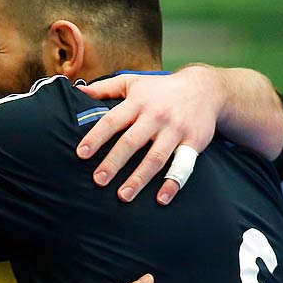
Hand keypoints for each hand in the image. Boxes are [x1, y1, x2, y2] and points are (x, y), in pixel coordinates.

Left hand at [75, 65, 223, 203]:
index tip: (81, 154)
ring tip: (123, 196)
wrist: (206, 88)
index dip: (96, 137)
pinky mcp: (194, 142)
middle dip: (114, 162)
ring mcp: (176, 130)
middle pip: (132, 141)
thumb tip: (76, 91)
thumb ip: (105, 88)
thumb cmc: (161, 89)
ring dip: (139, 178)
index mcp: (138, 102)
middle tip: (98, 181)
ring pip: (155, 157)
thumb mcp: (133, 82)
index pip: (112, 121)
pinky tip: (161, 199)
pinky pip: (183, 165)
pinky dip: (173, 183)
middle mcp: (156, 116)